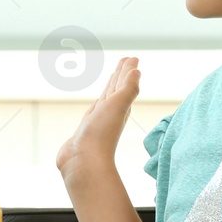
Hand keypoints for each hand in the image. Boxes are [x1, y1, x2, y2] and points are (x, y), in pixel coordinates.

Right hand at [56, 57, 140, 176]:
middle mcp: (110, 112)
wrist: (84, 162)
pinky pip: (93, 110)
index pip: (124, 83)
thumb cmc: (101, 135)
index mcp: (119, 106)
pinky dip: (96, 102)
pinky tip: (96, 103)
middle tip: (126, 61)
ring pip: (106, 98)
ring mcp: (97, 121)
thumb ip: (128, 89)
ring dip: (110, 86)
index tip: (132, 58)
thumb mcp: (117, 106)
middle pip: (116, 88)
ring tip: (112, 77)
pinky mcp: (85, 129)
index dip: (127, 70)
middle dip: (121, 74)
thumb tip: (137, 71)